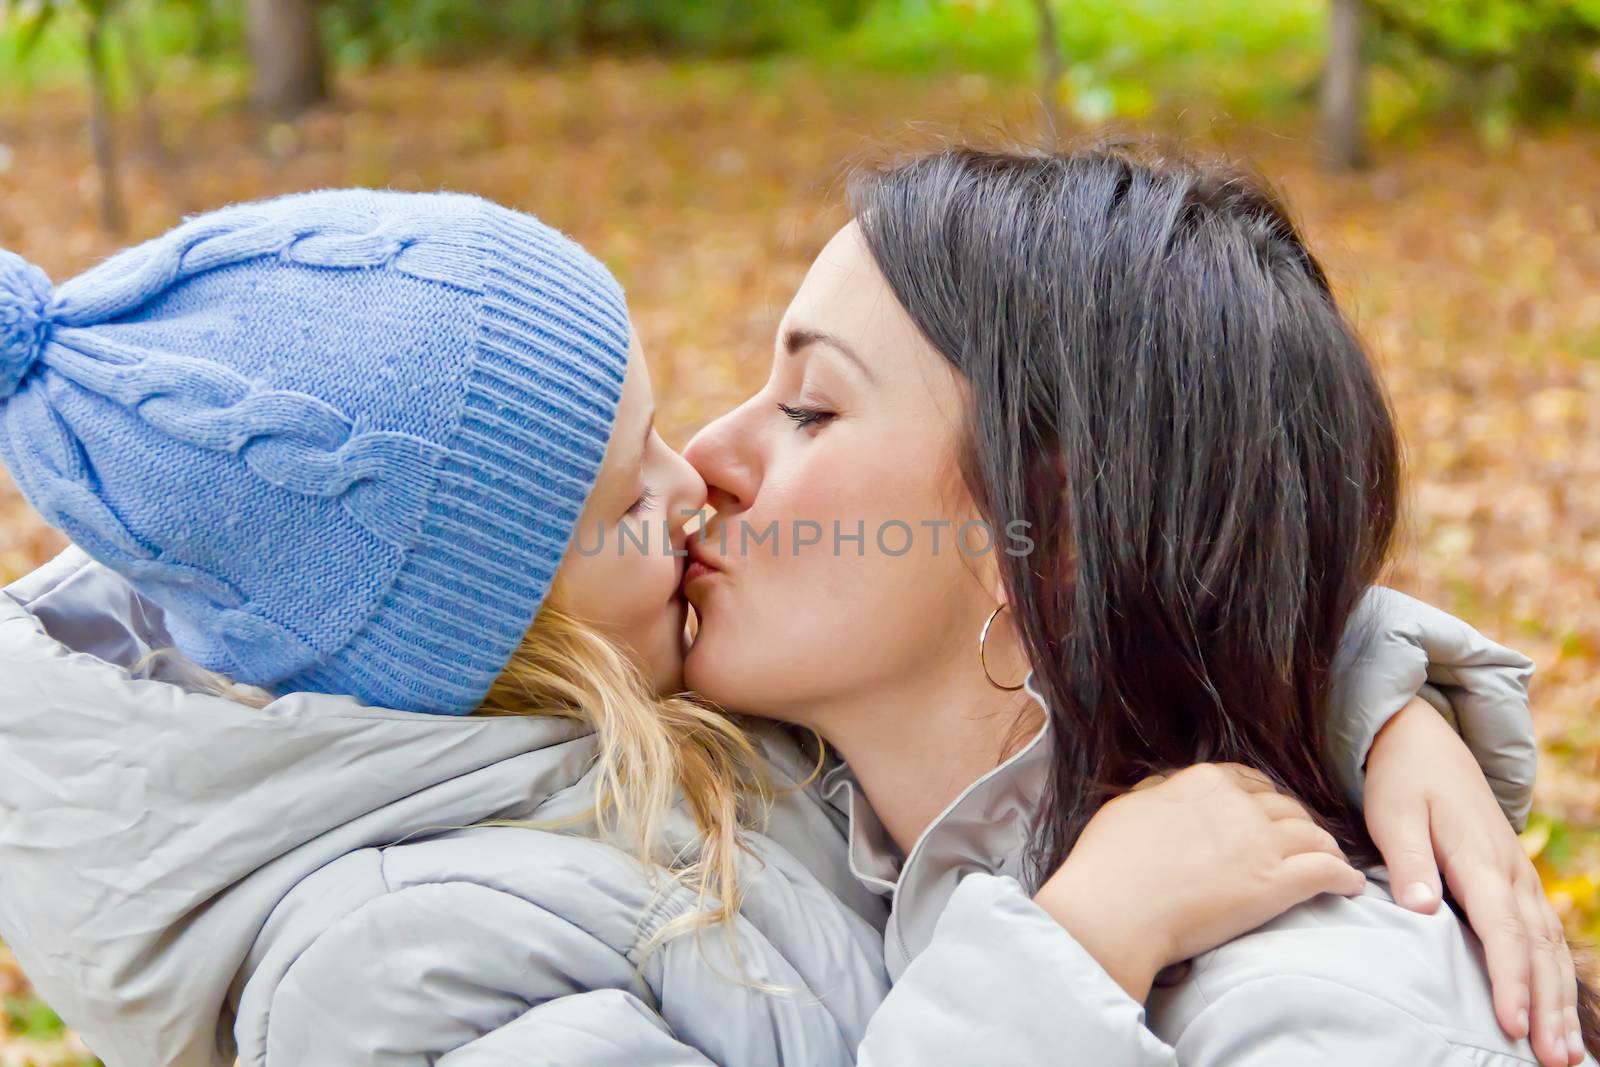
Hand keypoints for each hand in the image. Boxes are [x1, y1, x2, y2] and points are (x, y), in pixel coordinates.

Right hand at [1031, 763, 1366, 1001]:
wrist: (1115, 911)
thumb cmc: (1108, 864)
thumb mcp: (1127, 807)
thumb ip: (1159, 792)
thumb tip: (1170, 788)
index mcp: (1204, 782)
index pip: (1250, 781)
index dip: (1265, 798)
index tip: (1269, 814)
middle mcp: (1239, 805)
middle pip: (1286, 807)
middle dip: (1297, 823)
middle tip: (1303, 842)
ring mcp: (1261, 843)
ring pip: (1314, 836)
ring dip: (1326, 848)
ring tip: (1332, 862)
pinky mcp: (1276, 884)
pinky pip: (1327, 871)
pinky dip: (1344, 877)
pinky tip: (1350, 885)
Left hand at [1366, 697, 1580, 1066]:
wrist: (1423, 742)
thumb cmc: (1402, 781)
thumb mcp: (1395, 812)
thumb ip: (1409, 861)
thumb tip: (1421, 907)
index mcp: (1482, 860)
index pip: (1503, 931)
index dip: (1510, 980)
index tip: (1512, 1024)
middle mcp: (1511, 874)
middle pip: (1538, 950)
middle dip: (1548, 1008)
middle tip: (1553, 1061)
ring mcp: (1520, 878)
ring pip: (1550, 948)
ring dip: (1559, 1001)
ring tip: (1565, 1054)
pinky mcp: (1516, 882)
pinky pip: (1546, 937)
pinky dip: (1557, 977)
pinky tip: (1559, 1012)